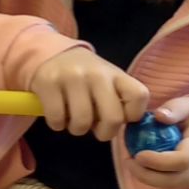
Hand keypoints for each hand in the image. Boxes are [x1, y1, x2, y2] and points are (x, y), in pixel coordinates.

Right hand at [29, 49, 147, 139]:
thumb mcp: (108, 82)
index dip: (132, 115)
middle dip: (104, 133)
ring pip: (82, 123)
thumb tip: (121, 129)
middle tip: (95, 127)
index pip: (139, 96)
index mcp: (116, 75)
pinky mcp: (49, 83)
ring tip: (73, 117)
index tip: (121, 116)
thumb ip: (119, 102)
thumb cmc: (86, 78)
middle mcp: (97, 74)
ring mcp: (73, 77)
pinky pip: (57, 120)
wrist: (53, 55)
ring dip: (77, 129)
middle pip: (113, 118)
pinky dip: (57, 124)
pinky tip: (58, 113)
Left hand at [128, 97, 188, 188]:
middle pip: (174, 179)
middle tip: (128, 160)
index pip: (183, 159)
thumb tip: (158, 115)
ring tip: (131, 162)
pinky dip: (155, 177)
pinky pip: (172, 184)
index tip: (138, 154)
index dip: (158, 161)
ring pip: (171, 185)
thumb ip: (175, 108)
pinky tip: (143, 166)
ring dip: (148, 177)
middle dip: (147, 174)